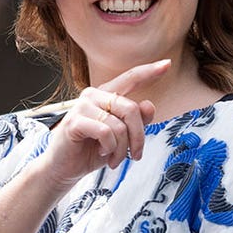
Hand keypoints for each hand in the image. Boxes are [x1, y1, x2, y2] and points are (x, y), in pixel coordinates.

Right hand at [30, 59, 167, 193]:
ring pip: (119, 125)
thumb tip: (150, 105)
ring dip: (122, 149)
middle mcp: (93, 95)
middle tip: (135, 155)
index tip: (167, 64)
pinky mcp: (74, 121)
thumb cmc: (91, 150)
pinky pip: (105, 132)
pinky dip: (109, 147)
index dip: (149, 71)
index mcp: (106, 95)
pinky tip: (102, 152)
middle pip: (131, 109)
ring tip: (115, 159)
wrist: (65, 168)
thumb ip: (136, 122)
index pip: (130, 78)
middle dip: (138, 137)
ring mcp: (82, 106)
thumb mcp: (121, 138)